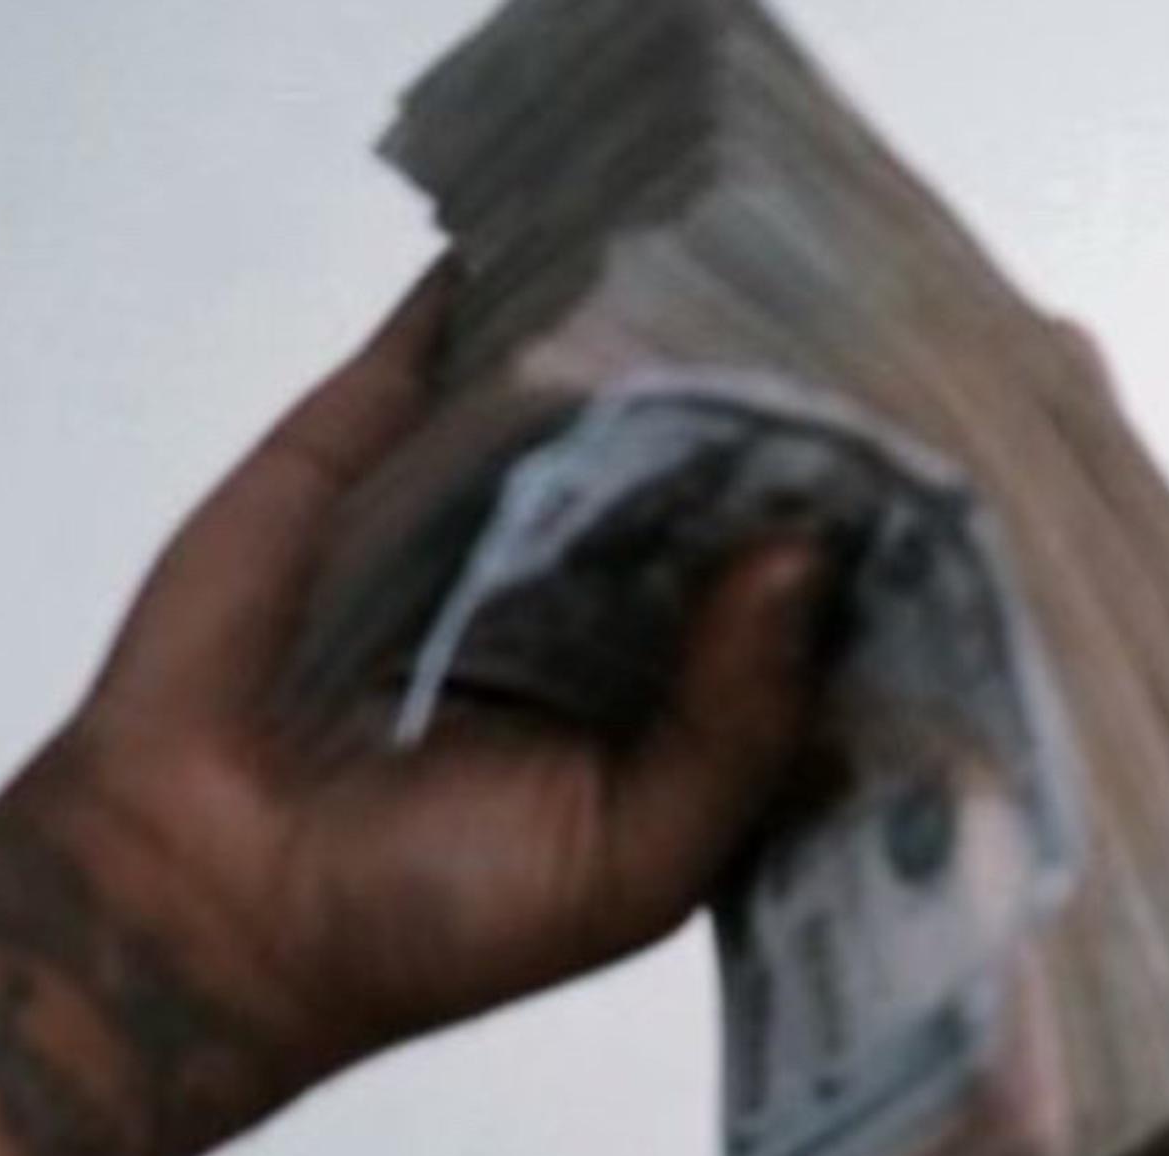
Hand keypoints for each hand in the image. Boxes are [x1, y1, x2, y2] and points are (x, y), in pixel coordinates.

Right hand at [28, 268, 835, 1083]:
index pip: (812, 596)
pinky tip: (596, 223)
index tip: (961, 476)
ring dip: (679, 326)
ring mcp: (496, 506)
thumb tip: (807, 553)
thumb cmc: (435, 918)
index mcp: (693, 701)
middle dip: (803, 418)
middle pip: (731, 473)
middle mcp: (614, 593)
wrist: (207, 903)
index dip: (891, 545)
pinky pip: (461, 339)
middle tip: (895, 326)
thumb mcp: (637, 863)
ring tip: (776, 253)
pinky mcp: (379, 440)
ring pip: (613, 388)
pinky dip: (520, 281)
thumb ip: (736, 727)